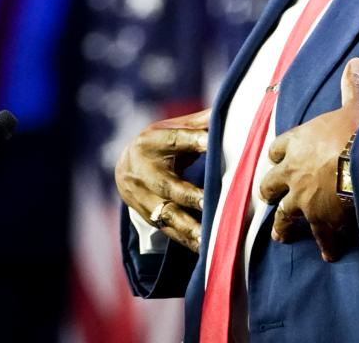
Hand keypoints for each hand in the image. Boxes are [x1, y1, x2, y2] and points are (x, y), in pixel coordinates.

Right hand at [116, 107, 209, 252]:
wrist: (124, 166)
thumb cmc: (161, 143)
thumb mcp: (173, 128)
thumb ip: (201, 123)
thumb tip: (234, 108)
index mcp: (153, 141)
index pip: (177, 140)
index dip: (195, 141)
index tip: (213, 143)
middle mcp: (144, 170)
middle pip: (169, 185)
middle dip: (191, 196)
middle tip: (213, 204)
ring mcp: (143, 197)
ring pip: (167, 214)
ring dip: (190, 228)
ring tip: (211, 239)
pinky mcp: (148, 217)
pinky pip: (168, 231)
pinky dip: (187, 240)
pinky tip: (205, 250)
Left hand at [259, 57, 358, 261]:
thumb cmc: (357, 132)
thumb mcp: (354, 105)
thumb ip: (352, 86)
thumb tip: (357, 62)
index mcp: (297, 143)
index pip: (278, 148)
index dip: (279, 153)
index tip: (278, 158)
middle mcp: (293, 172)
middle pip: (271, 184)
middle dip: (271, 191)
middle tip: (271, 198)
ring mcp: (303, 199)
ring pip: (285, 216)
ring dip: (284, 226)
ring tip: (282, 236)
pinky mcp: (321, 221)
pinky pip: (321, 237)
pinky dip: (326, 246)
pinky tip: (329, 255)